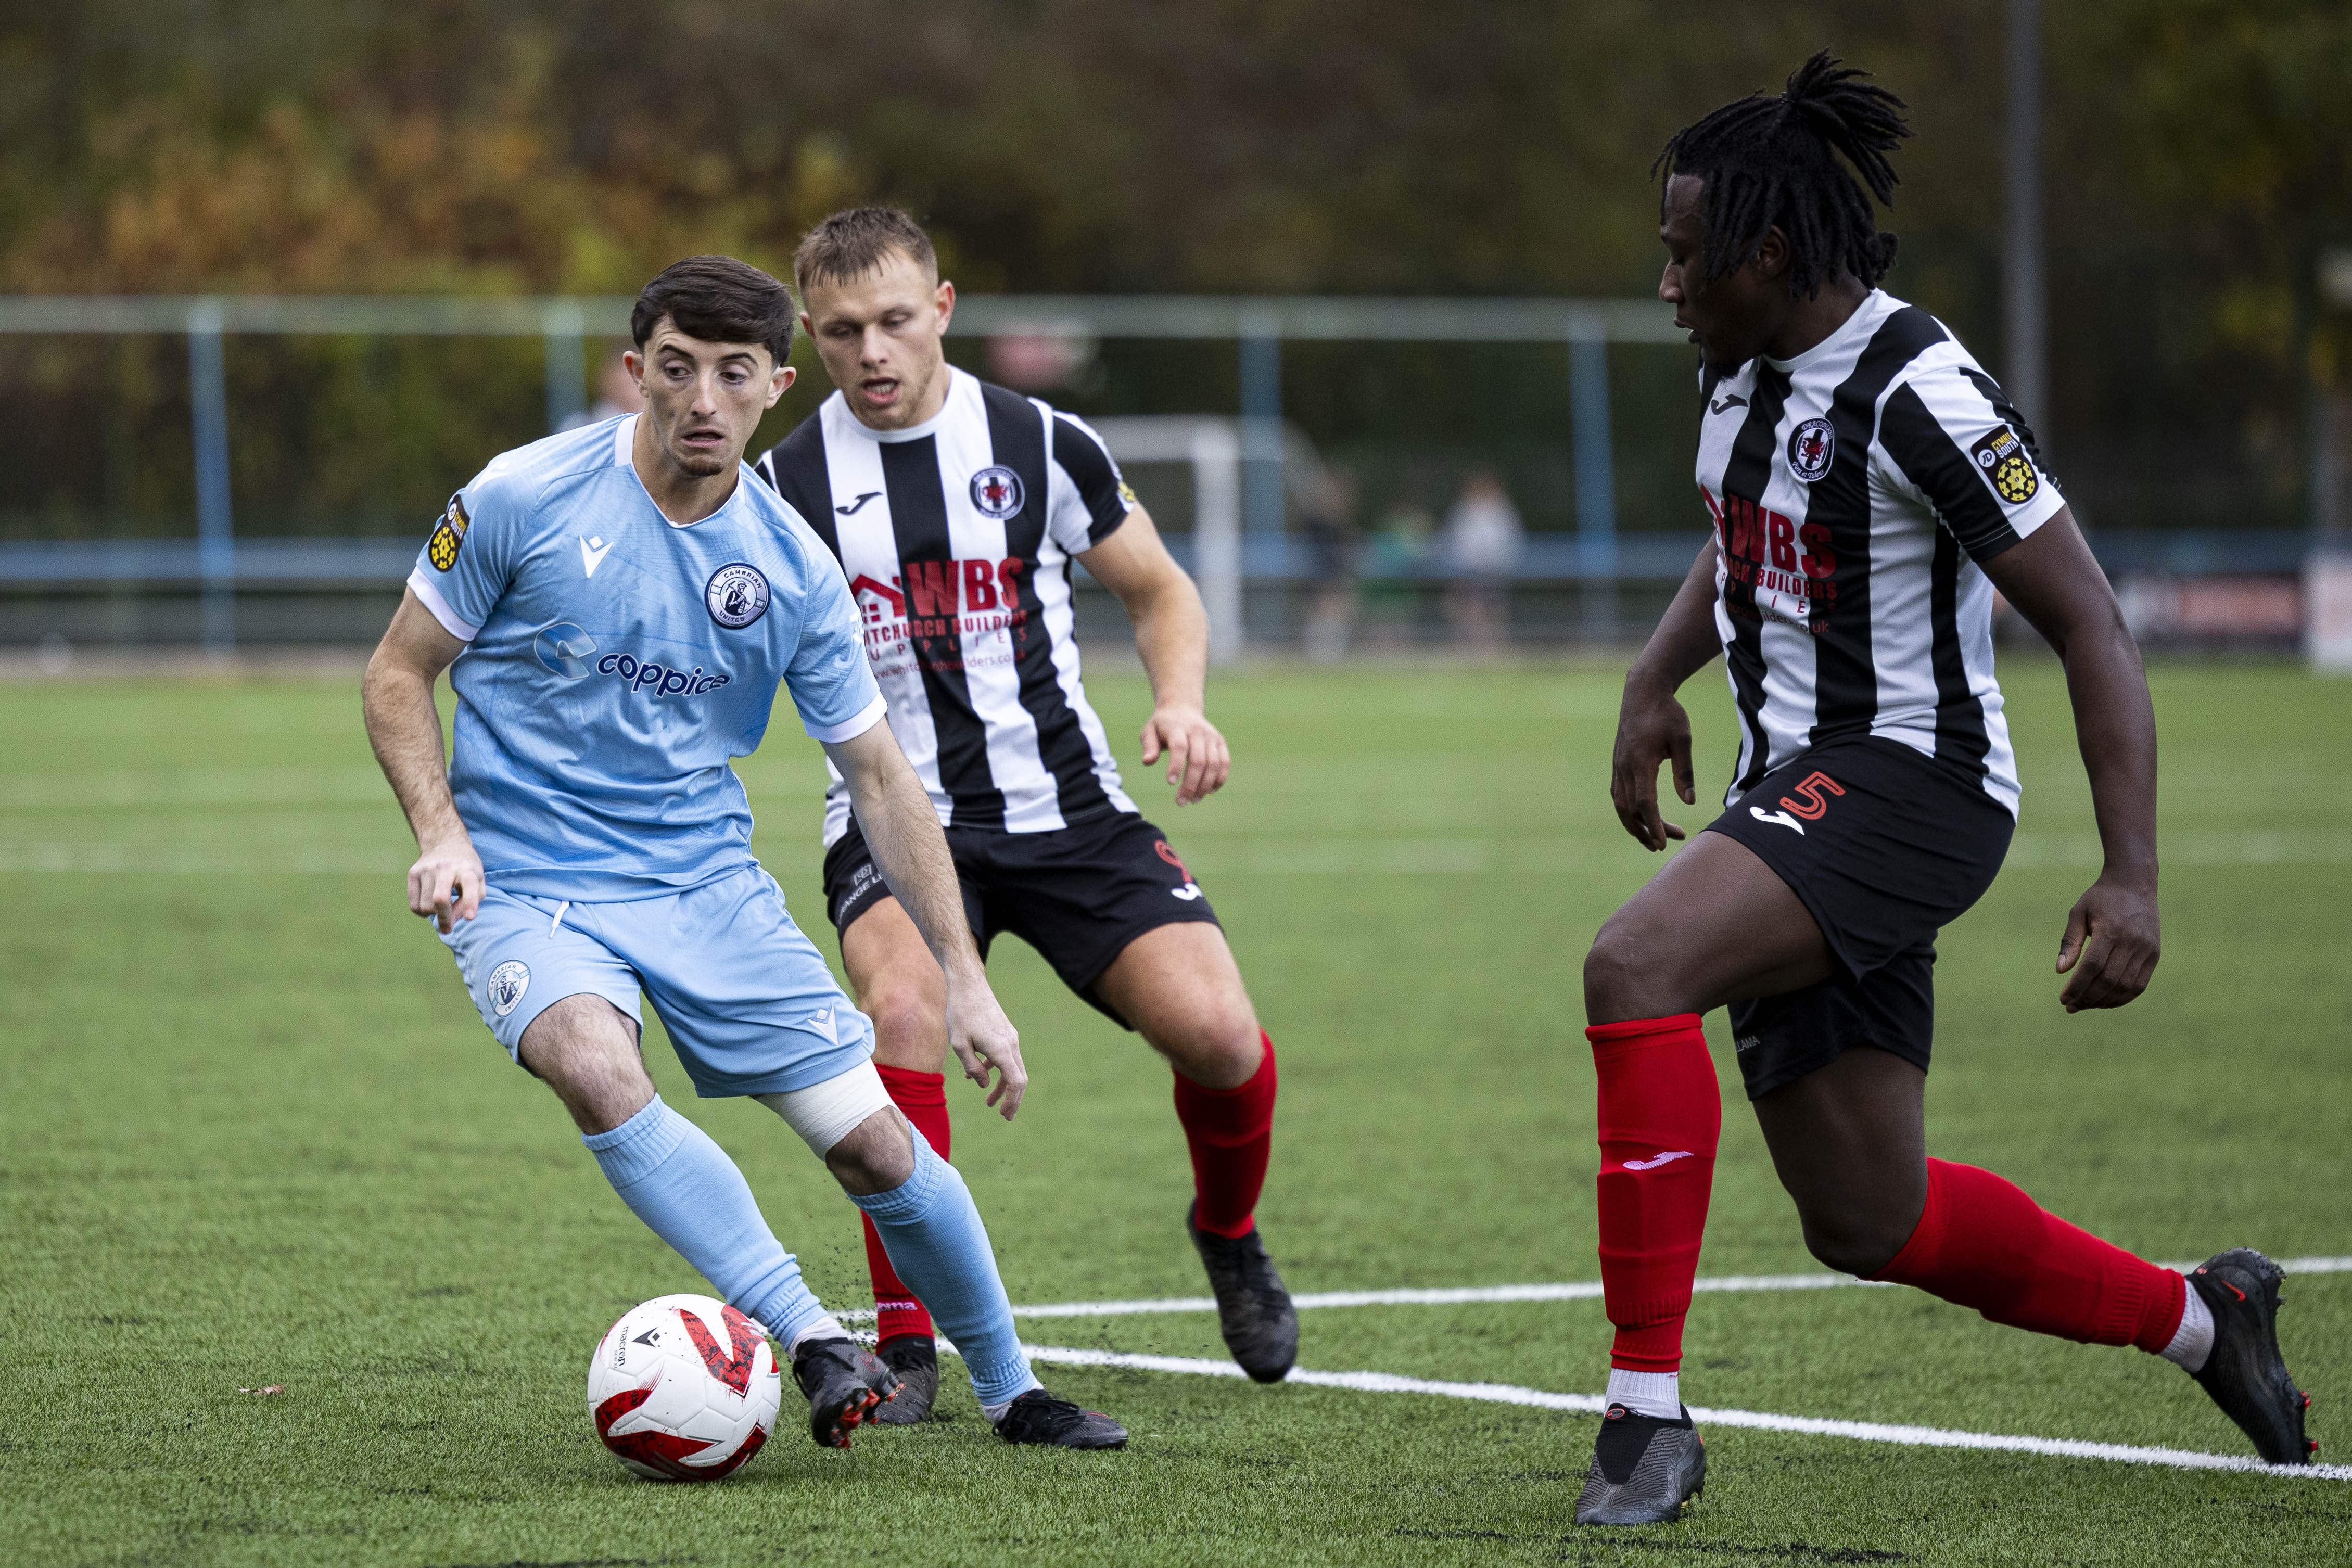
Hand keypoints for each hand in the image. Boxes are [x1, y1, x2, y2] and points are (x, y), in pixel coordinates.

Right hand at [407, 833, 484, 933]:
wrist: (445, 843)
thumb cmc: (465, 869)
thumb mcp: (477, 881)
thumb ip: (471, 902)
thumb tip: (452, 923)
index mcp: (467, 869)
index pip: (469, 885)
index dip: (469, 903)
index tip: (470, 917)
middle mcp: (446, 867)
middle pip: (440, 899)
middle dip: (444, 918)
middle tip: (447, 929)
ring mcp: (427, 869)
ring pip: (425, 906)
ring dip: (433, 915)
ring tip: (441, 909)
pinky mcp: (413, 873)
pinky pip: (414, 905)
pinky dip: (422, 912)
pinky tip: (430, 906)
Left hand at [941, 960, 1028, 1118]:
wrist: (969, 984)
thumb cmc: (960, 1013)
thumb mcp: (959, 1044)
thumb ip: (972, 1067)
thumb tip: (984, 1084)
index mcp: (1001, 1048)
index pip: (1015, 1081)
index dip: (1012, 1101)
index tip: (1005, 1114)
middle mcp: (1011, 1043)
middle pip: (1019, 1078)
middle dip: (1013, 1099)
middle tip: (1005, 1116)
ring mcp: (1010, 1037)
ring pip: (1012, 1068)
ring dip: (1003, 1086)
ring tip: (989, 1102)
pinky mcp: (1004, 1032)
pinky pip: (1005, 1057)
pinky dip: (996, 1070)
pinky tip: (978, 1075)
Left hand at [1140, 704, 1230, 805]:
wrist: (1183, 707)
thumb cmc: (1162, 725)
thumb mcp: (1149, 731)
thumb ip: (1149, 746)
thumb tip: (1147, 762)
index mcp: (1177, 728)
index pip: (1179, 747)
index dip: (1176, 766)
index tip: (1170, 783)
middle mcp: (1197, 731)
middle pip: (1198, 760)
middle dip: (1191, 784)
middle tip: (1181, 801)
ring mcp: (1211, 737)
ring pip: (1214, 764)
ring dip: (1205, 786)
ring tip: (1194, 800)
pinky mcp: (1220, 742)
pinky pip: (1225, 763)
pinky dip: (1219, 779)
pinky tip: (1209, 791)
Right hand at [1610, 674, 1695, 851]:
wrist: (1642, 692)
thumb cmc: (1667, 713)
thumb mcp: (1682, 739)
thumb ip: (1685, 771)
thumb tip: (1689, 802)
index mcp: (1641, 762)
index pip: (1645, 803)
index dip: (1654, 826)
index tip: (1664, 843)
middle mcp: (1625, 767)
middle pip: (1631, 810)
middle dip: (1646, 831)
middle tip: (1665, 845)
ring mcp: (1618, 766)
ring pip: (1621, 805)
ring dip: (1635, 825)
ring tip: (1652, 839)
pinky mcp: (1618, 765)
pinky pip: (1618, 795)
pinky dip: (1628, 812)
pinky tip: (1642, 817)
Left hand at [2056, 872, 2159, 1011]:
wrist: (2135, 884)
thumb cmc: (2101, 898)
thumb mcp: (2079, 913)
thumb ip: (2070, 942)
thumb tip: (2060, 971)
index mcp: (2110, 931)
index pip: (2092, 967)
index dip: (2077, 986)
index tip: (2063, 998)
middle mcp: (2131, 942)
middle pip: (2108, 980)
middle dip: (2088, 998)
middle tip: (2070, 1006)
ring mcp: (2146, 949)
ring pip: (2125, 986)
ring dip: (2104, 1001)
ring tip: (2085, 1005)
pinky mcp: (2155, 954)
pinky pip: (2140, 985)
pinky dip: (2123, 997)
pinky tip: (2105, 1002)